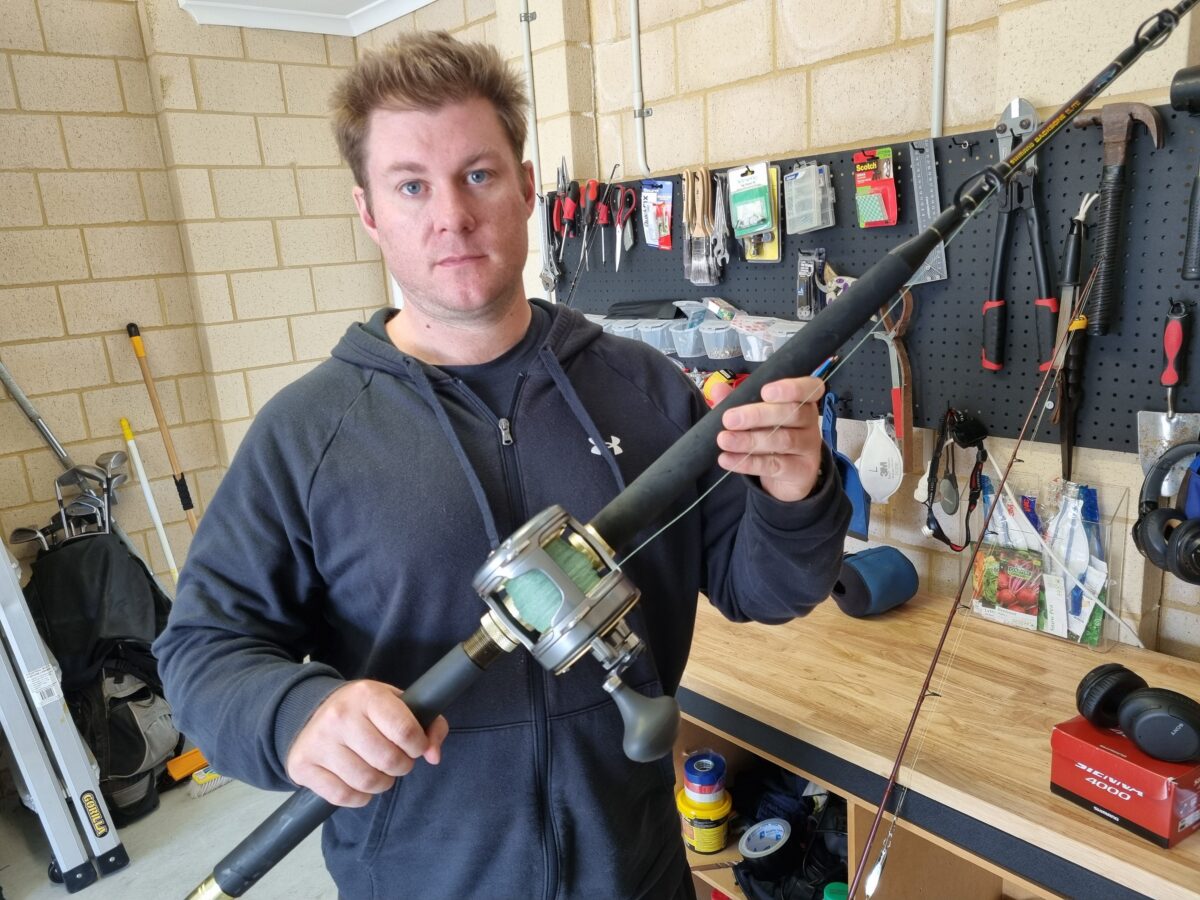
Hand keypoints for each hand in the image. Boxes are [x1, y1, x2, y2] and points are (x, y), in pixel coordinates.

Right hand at [285, 680, 448, 806]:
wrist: (311, 712)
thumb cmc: (364, 711)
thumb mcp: (397, 704)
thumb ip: (428, 724)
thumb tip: (433, 755)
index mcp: (367, 695)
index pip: (405, 730)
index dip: (418, 746)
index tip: (414, 746)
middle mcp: (340, 716)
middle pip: (388, 760)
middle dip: (401, 766)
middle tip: (396, 760)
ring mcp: (318, 742)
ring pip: (367, 782)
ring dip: (382, 783)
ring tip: (378, 770)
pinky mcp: (303, 766)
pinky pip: (343, 797)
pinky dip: (359, 797)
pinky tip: (358, 781)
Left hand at [709, 376, 824, 502]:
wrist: (788, 475)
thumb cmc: (772, 434)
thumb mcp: (756, 416)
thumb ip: (738, 401)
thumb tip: (718, 390)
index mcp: (802, 400)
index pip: (809, 388)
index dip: (791, 388)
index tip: (765, 391)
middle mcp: (809, 421)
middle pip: (791, 413)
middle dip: (757, 415)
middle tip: (729, 419)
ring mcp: (808, 446)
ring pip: (783, 440)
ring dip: (750, 440)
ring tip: (724, 440)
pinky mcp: (801, 471)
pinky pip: (774, 465)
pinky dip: (748, 462)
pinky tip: (728, 459)